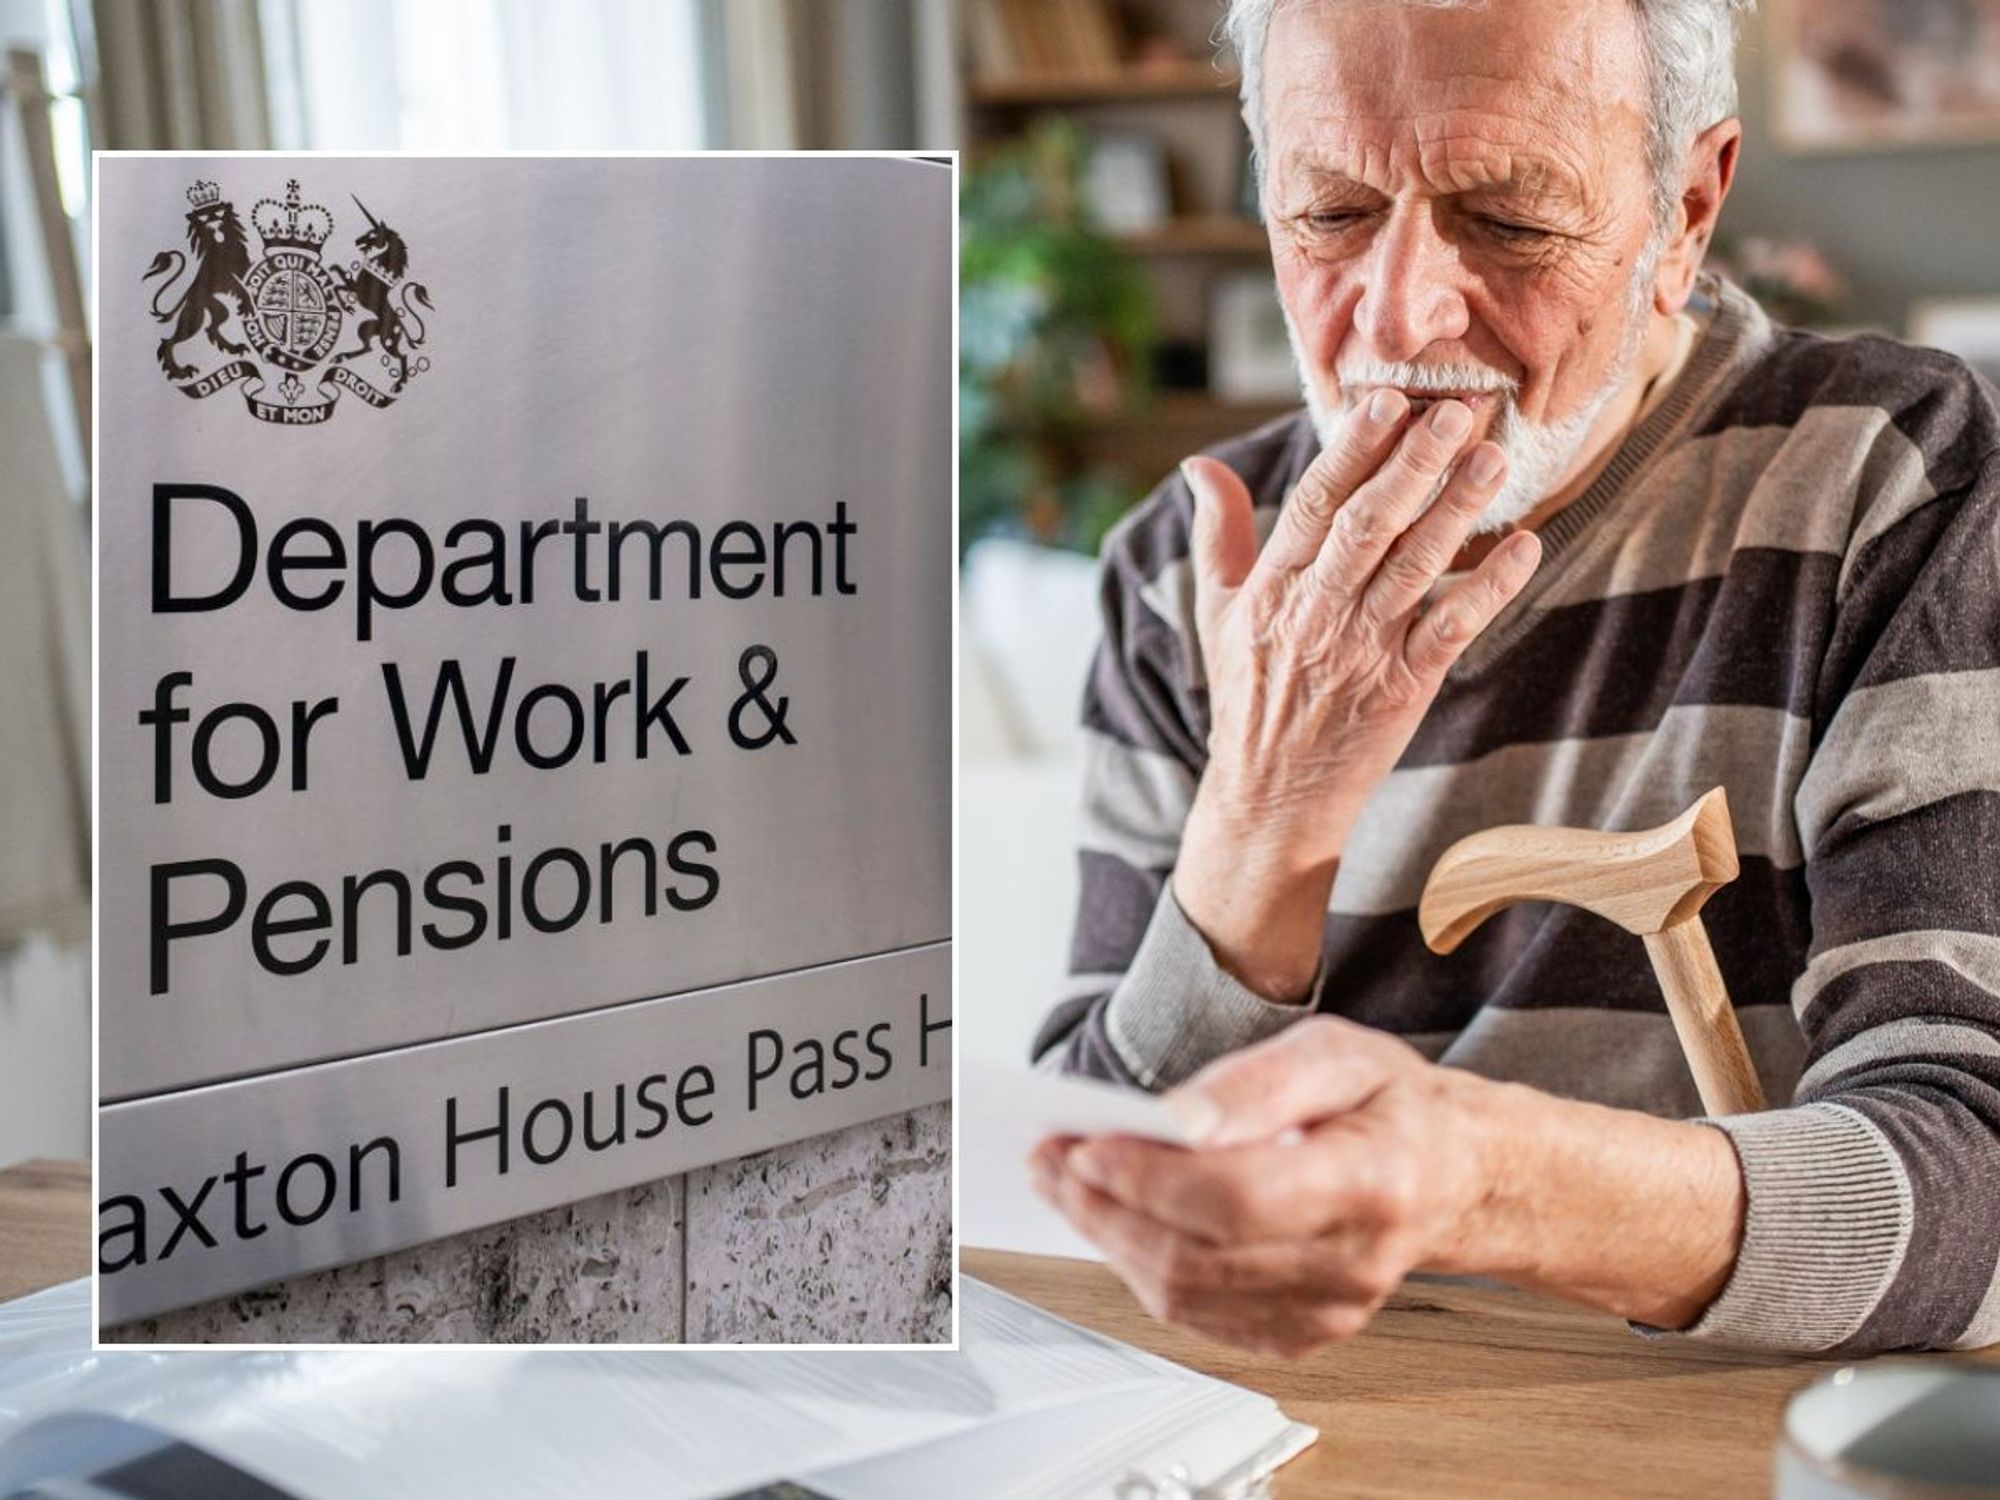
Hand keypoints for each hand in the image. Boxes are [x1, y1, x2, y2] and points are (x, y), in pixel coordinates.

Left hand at [1031, 1017, 1483, 1357]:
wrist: (1453, 1176)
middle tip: (1049, 1159)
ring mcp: (1328, 1310)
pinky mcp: (1301, 1333)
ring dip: (1108, 1238)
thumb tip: (1180, 1116)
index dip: (1149, 1180)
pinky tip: (1116, 1220)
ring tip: (1065, 1183)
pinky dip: (1141, 1267)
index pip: (1237, 1200)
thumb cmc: (1391, 1107)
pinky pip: (1198, 1315)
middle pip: (1197, 1257)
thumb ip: (1259, 1082)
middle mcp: (1353, 1262)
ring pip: (1185, 1294)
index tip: (1084, 1145)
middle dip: (1103, 1208)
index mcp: (1374, 1182)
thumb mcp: (1340, 1054)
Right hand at [1173, 397, 1541, 999]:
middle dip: (1414, 465)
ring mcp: (1361, 650)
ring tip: (1496, 458)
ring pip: (1415, 567)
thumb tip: (1198, 468)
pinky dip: (1490, 587)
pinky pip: (1452, 627)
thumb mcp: (1217, 614)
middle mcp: (1314, 614)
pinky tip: (1525, 546)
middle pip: (1367, 525)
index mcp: (1269, 590)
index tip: (1384, 403)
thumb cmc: (1248, 698)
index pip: (1311, 506)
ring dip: (1459, 510)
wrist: (1270, 799)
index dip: (1348, 452)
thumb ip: (1217, 536)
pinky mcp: (1403, 687)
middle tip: (1458, 411)